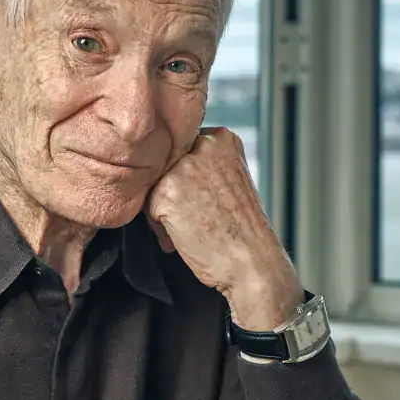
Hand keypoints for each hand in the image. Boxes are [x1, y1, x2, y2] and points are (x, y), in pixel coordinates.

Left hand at [146, 127, 303, 330]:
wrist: (252, 260)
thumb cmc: (242, 228)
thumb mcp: (231, 178)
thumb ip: (203, 164)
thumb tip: (163, 166)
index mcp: (221, 138)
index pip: (180, 147)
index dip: (184, 177)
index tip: (199, 197)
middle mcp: (203, 145)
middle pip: (164, 164)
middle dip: (171, 190)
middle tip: (195, 214)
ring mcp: (183, 167)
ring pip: (152, 184)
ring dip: (163, 208)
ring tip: (189, 226)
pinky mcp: (166, 192)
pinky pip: (146, 207)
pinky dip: (160, 226)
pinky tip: (184, 235)